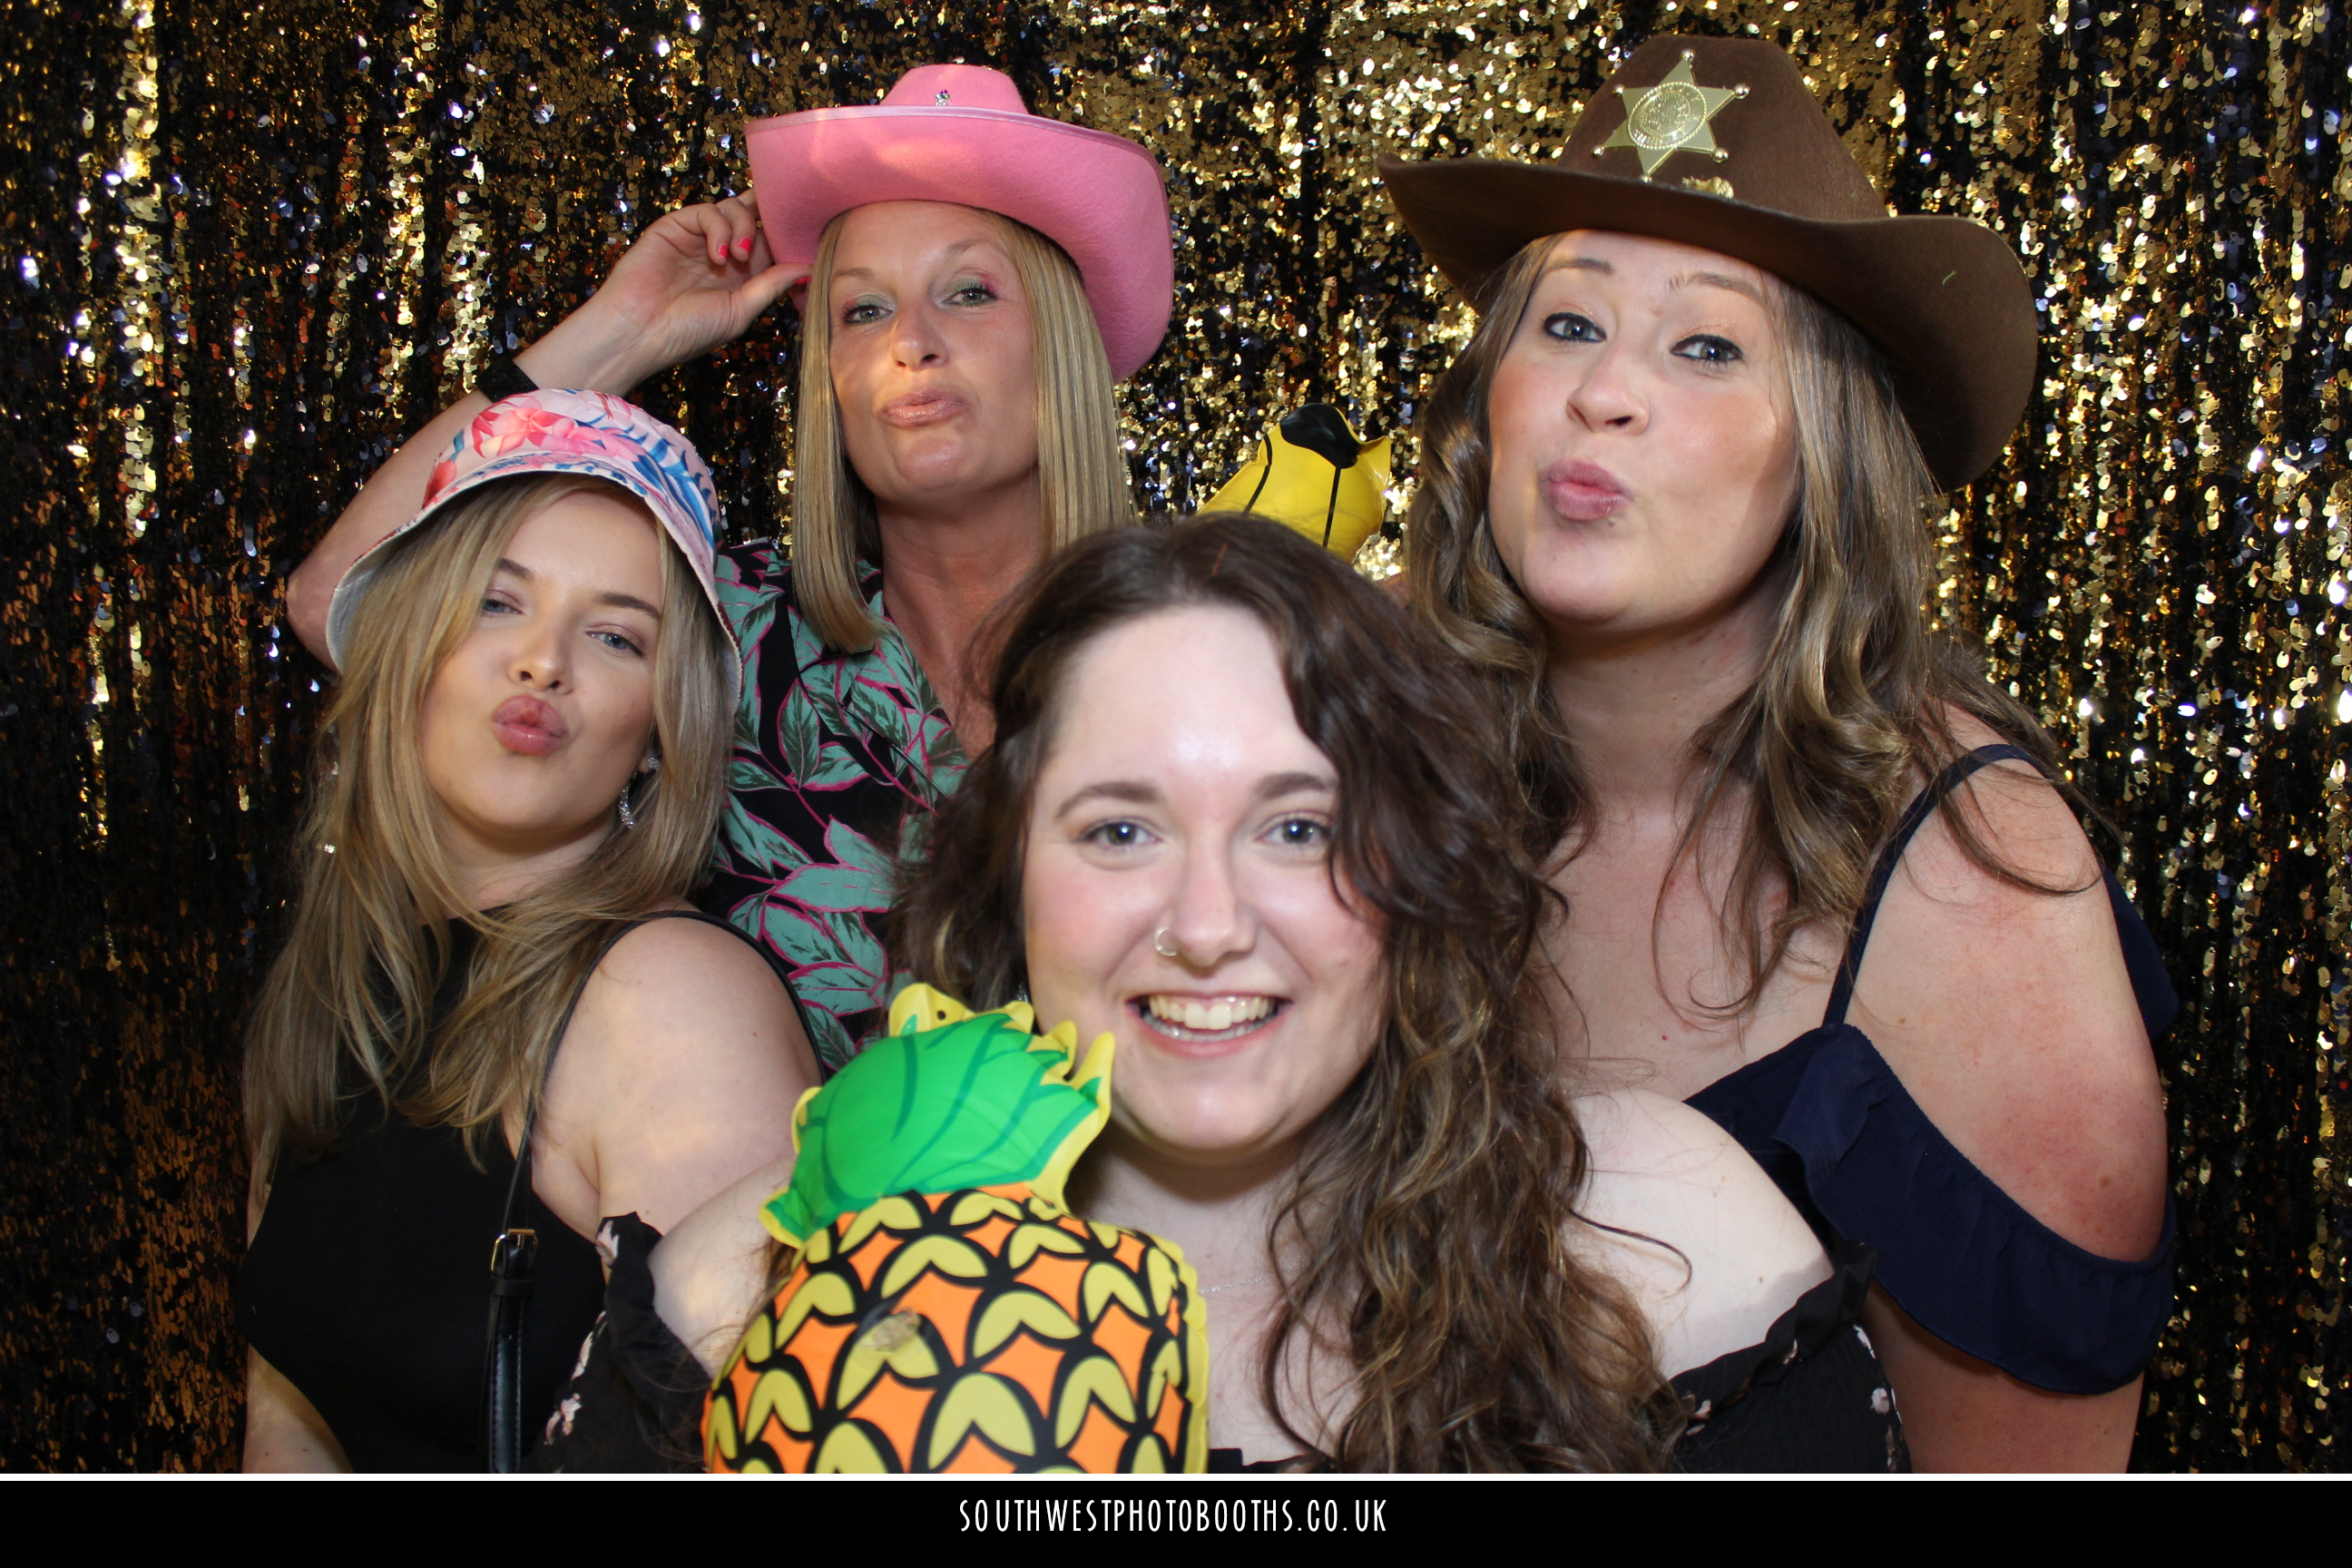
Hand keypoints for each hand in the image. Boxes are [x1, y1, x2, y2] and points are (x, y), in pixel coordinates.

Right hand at [529, 194, 808, 391]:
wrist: (640, 332)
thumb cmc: (688, 332)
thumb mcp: (741, 311)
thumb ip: (771, 284)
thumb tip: (807, 267)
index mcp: (741, 275)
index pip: (770, 242)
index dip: (785, 236)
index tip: (802, 242)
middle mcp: (722, 252)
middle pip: (755, 217)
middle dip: (766, 224)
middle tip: (762, 250)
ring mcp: (698, 238)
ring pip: (733, 208)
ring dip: (743, 228)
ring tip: (737, 259)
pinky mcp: (675, 226)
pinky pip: (706, 211)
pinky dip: (718, 228)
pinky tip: (718, 256)